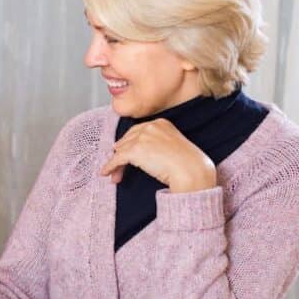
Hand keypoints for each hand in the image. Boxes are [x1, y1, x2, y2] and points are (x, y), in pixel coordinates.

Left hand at [100, 118, 216, 192]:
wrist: (191, 170)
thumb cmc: (187, 163)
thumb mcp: (172, 145)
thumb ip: (156, 143)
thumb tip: (135, 151)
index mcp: (160, 123)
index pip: (137, 132)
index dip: (129, 144)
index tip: (123, 152)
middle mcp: (150, 127)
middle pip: (127, 140)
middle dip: (121, 154)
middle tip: (118, 166)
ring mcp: (141, 138)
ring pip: (121, 150)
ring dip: (116, 164)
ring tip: (115, 175)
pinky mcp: (134, 150)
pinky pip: (117, 159)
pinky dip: (110, 166)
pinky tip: (106, 173)